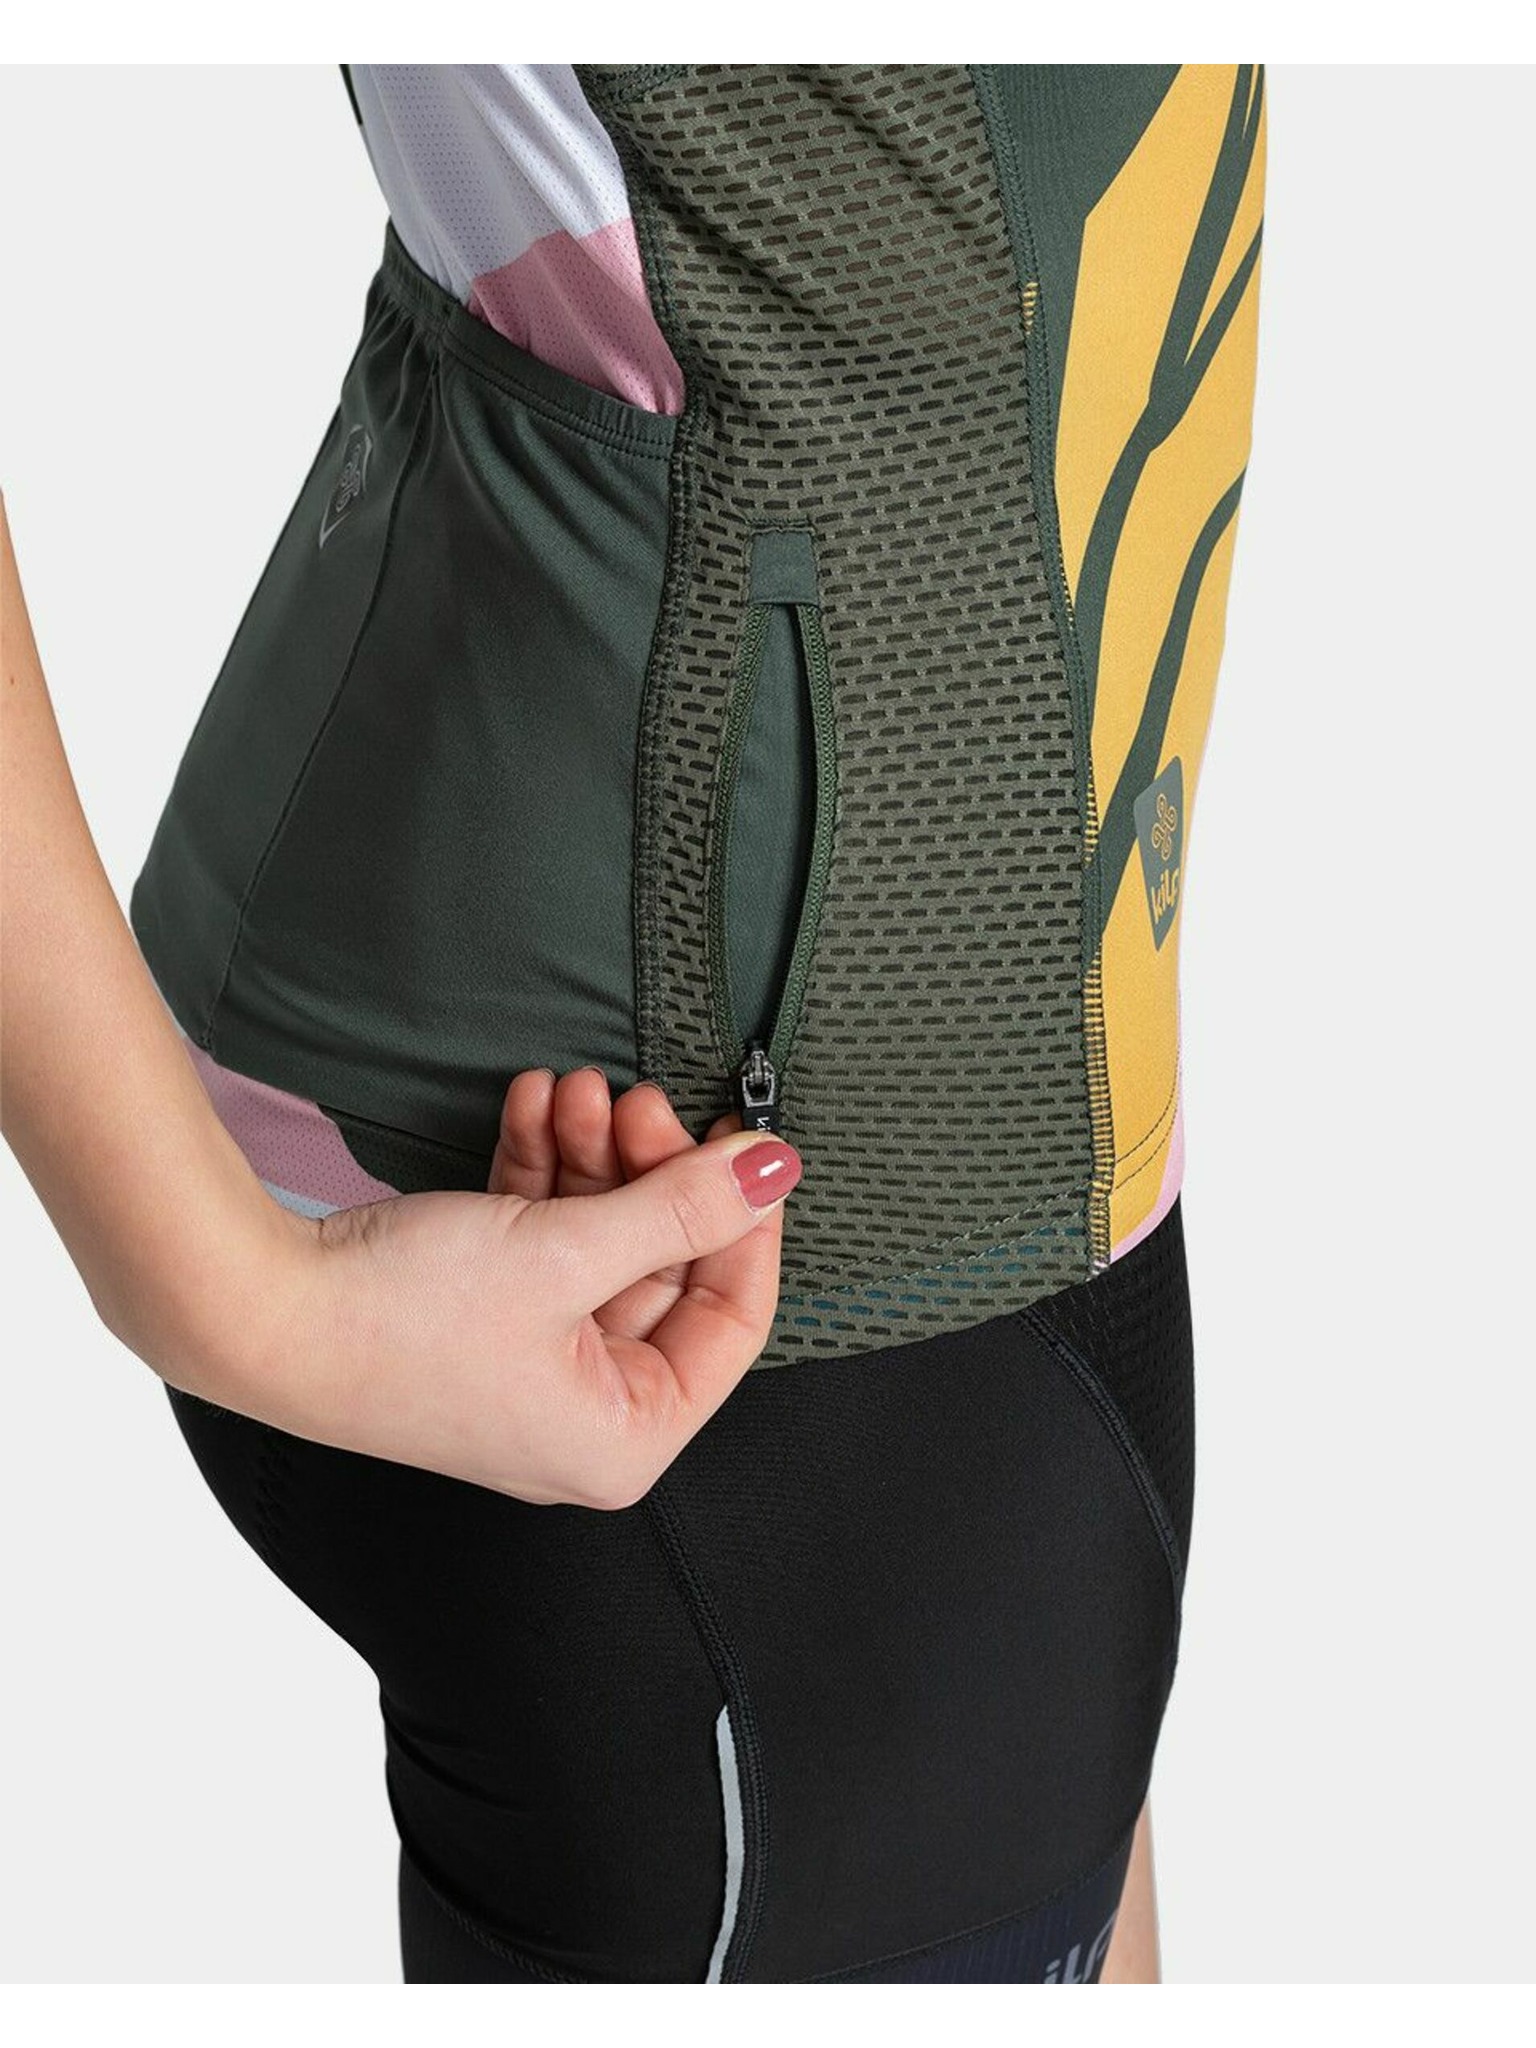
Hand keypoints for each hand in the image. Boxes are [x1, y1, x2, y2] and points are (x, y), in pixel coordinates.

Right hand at [239, 1072, 800, 1507]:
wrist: (257, 1309)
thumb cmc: (403, 1320)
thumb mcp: (565, 1253)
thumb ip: (681, 1208)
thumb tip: (775, 1170)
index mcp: (624, 1439)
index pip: (733, 1322)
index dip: (744, 1223)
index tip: (744, 1143)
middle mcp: (583, 1414)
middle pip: (662, 1269)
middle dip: (649, 1171)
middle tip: (640, 1097)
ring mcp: (530, 1364)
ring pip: (600, 1242)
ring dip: (592, 1157)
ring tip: (574, 1085)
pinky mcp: (482, 1317)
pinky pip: (542, 1239)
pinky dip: (542, 1172)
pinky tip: (531, 1105)